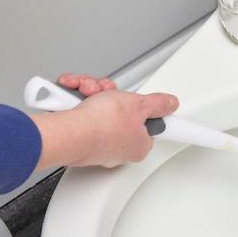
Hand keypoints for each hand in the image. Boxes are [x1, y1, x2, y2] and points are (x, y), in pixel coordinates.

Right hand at [31, 72, 178, 168]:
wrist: (67, 133)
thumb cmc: (101, 125)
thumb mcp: (138, 105)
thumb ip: (157, 104)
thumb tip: (170, 104)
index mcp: (138, 144)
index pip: (147, 124)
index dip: (143, 109)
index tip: (145, 106)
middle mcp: (118, 146)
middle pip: (119, 109)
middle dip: (108, 92)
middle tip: (105, 90)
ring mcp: (96, 141)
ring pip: (97, 106)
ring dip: (90, 92)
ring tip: (86, 92)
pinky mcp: (76, 135)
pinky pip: (78, 110)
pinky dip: (73, 99)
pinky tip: (71, 95)